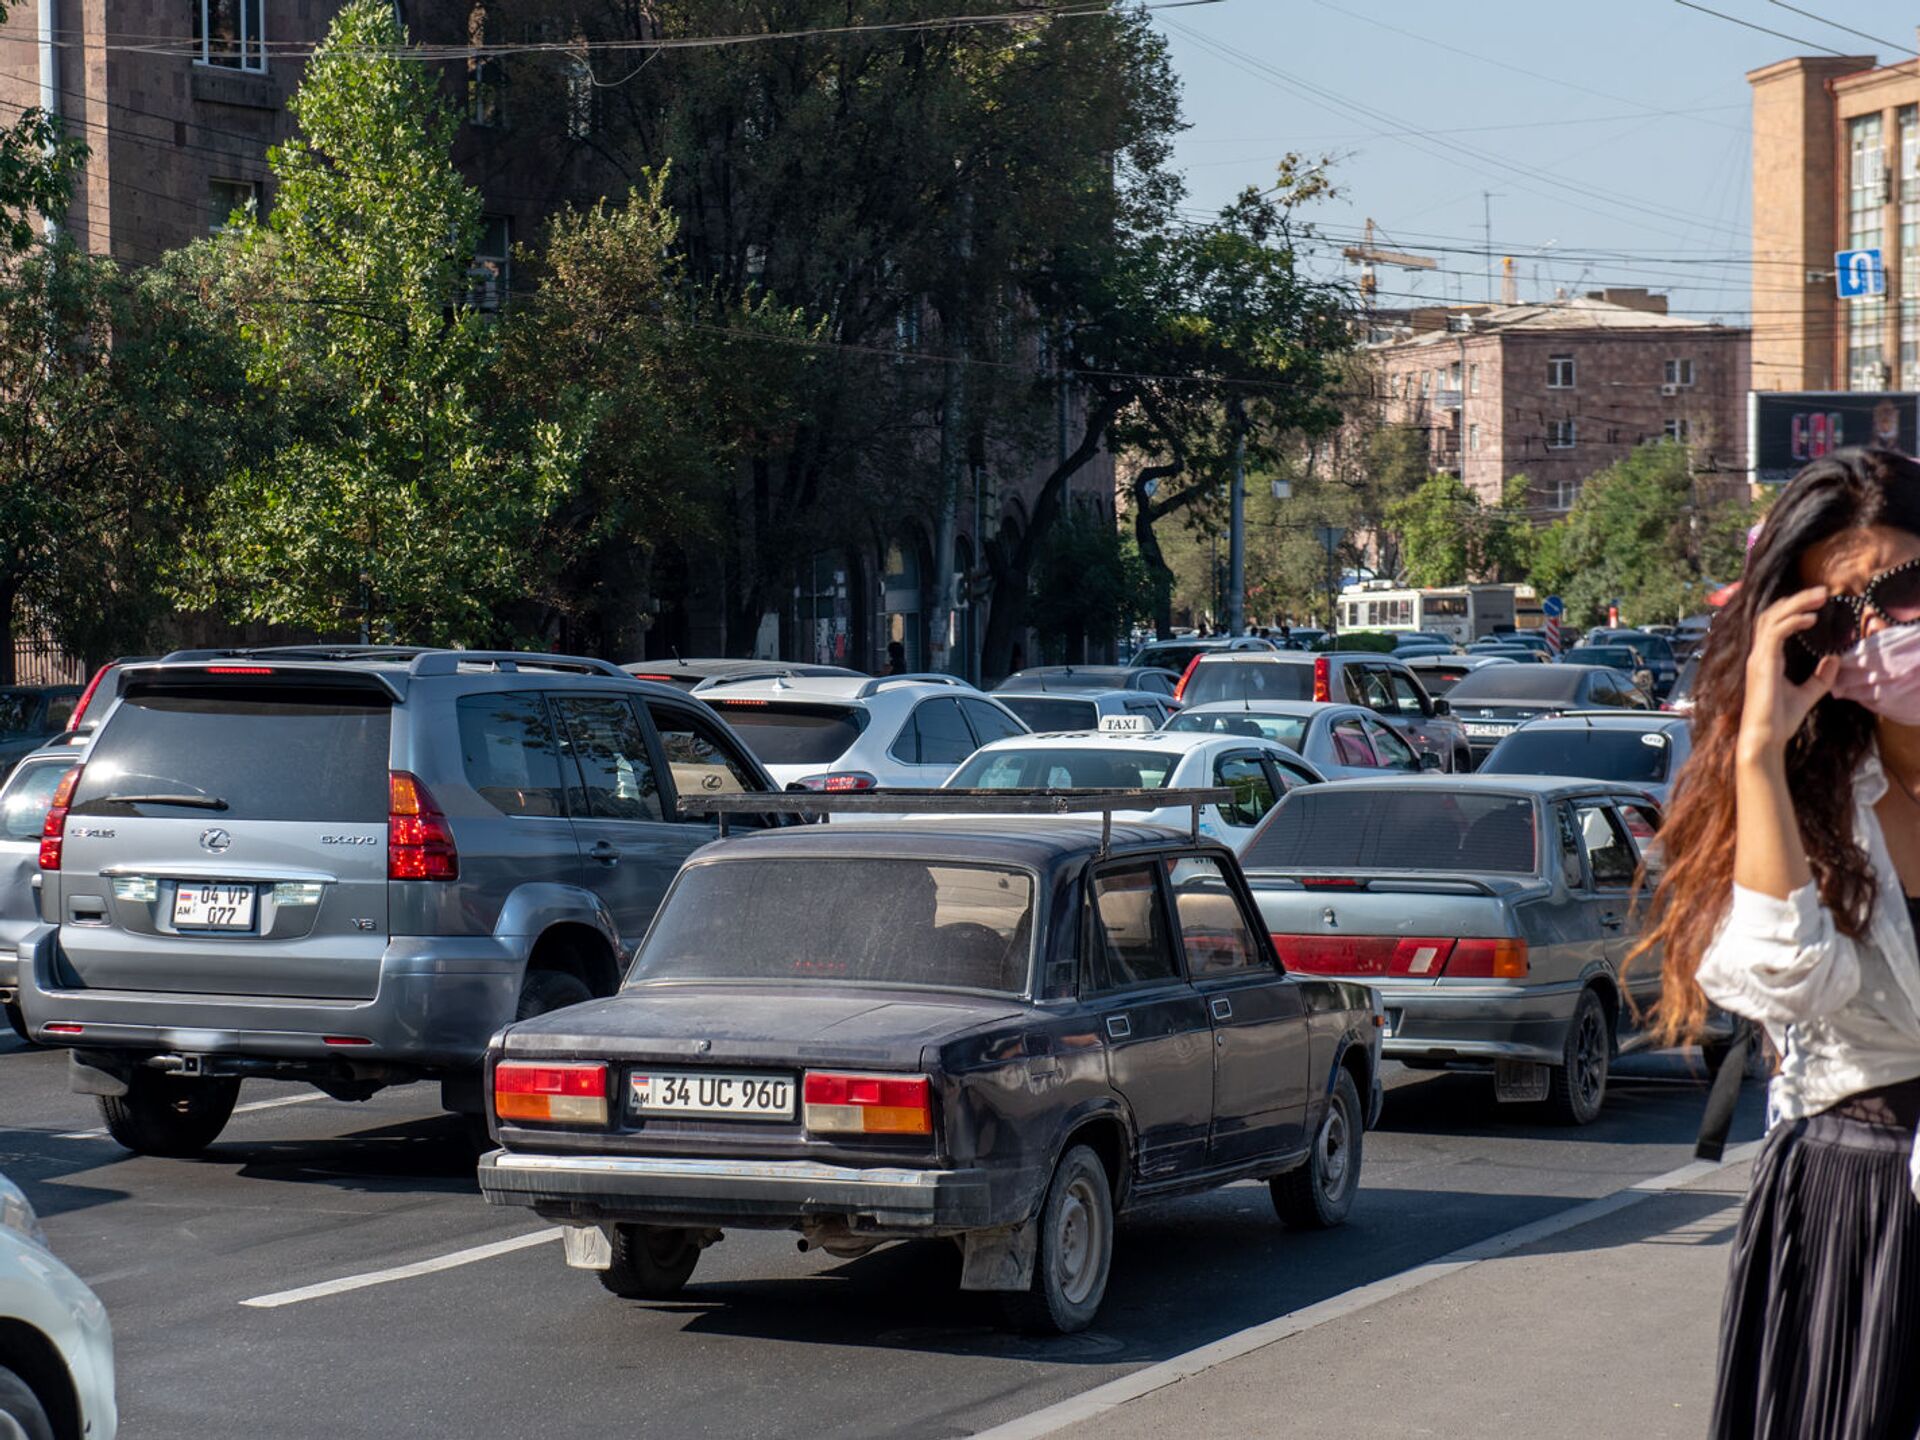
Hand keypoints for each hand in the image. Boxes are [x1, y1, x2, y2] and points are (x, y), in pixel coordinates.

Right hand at [1739, 587, 1838, 763]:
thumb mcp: (1807, 694)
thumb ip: (1820, 678)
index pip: (1774, 623)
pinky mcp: (1763, 663)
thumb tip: (1835, 659)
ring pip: (1772, 617)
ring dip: (1797, 604)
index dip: (1793, 609)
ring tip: (1819, 596)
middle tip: (1822, 591)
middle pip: (1772, 614)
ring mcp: (1758, 657)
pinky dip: (1793, 621)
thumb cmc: (1780, 720)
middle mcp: (1759, 654)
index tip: (1817, 602)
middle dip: (1796, 599)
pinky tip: (1811, 619)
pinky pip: (1775, 633)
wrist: (1765, 737)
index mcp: (1766, 659)